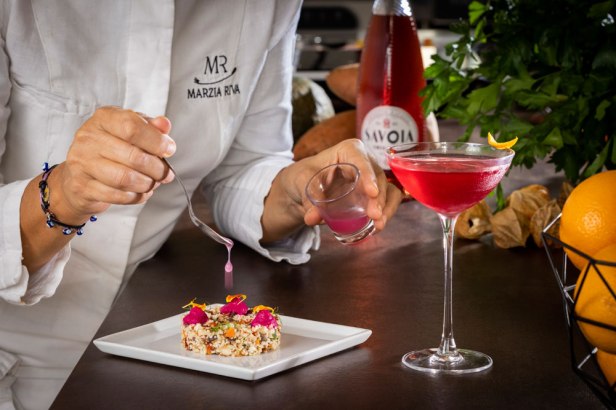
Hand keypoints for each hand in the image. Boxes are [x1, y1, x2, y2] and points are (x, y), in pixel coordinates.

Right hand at [51, 107, 175, 223]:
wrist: (78, 174)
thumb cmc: (110, 149)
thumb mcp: (131, 131)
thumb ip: (150, 127)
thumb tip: (164, 124)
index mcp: (104, 118)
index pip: (132, 127)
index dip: (156, 141)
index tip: (169, 150)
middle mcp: (89, 138)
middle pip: (134, 156)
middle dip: (157, 169)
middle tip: (166, 174)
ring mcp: (82, 163)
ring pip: (126, 179)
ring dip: (147, 184)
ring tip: (153, 183)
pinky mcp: (82, 186)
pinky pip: (117, 196)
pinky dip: (136, 197)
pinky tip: (140, 192)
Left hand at [300, 139, 401, 232]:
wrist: (304, 187)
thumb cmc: (304, 176)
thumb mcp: (301, 182)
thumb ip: (307, 199)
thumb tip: (313, 218)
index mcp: (348, 150)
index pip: (361, 160)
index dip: (368, 176)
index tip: (371, 193)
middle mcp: (364, 161)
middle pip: (378, 177)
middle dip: (379, 198)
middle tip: (374, 216)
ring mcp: (371, 177)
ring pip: (388, 189)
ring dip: (387, 208)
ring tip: (378, 225)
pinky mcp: (374, 193)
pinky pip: (387, 201)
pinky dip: (387, 213)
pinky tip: (378, 226)